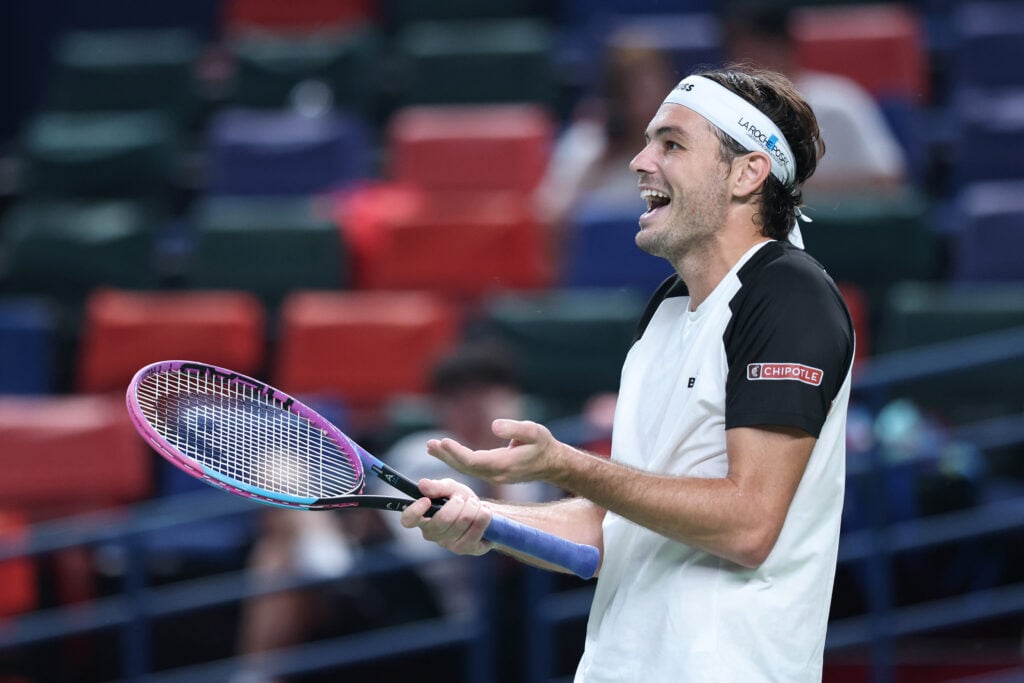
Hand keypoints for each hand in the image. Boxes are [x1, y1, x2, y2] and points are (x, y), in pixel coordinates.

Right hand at [399, 477, 492, 556]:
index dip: (414, 511)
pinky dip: (483, 517)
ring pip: (463, 521)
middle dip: (459, 503)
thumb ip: (437, 486)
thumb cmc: (462, 501)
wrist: (485, 513)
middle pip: (444, 519)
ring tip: (476, 504)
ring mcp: (449, 544)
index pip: (408, 520)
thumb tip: (422, 484)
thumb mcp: (450, 488)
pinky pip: (476, 531)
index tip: (426, 500)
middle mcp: (433, 534)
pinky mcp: (466, 548)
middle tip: (464, 498)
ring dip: (474, 507)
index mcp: (424, 518)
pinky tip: (485, 513)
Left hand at [426, 419, 562, 484]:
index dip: (457, 453)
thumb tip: (493, 426)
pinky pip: (471, 469)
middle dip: (447, 456)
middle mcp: (496, 475)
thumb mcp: (534, 432)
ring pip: (466, 469)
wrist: (553, 464)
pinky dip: (457, 460)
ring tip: (432, 447)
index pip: (474, 461)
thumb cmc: (544, 445)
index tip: (443, 441)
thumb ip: (515, 428)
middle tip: (430, 444)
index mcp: (504, 465)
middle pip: (465, 467)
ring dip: (449, 458)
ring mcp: (494, 477)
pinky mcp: (493, 474)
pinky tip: (447, 452)